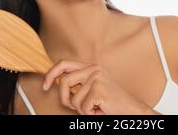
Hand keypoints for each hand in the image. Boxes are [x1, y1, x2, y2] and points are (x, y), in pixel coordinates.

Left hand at [43, 59, 158, 114]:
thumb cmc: (111, 103)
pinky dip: (89, 114)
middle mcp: (94, 69)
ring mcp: (97, 78)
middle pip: (64, 81)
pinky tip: (100, 110)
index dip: (51, 74)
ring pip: (73, 99)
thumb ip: (77, 83)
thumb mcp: (91, 89)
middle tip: (73, 106)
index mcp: (91, 67)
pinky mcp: (99, 90)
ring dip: (81, 109)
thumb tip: (55, 82)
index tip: (45, 85)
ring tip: (95, 107)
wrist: (132, 110)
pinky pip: (82, 107)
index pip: (64, 64)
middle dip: (64, 98)